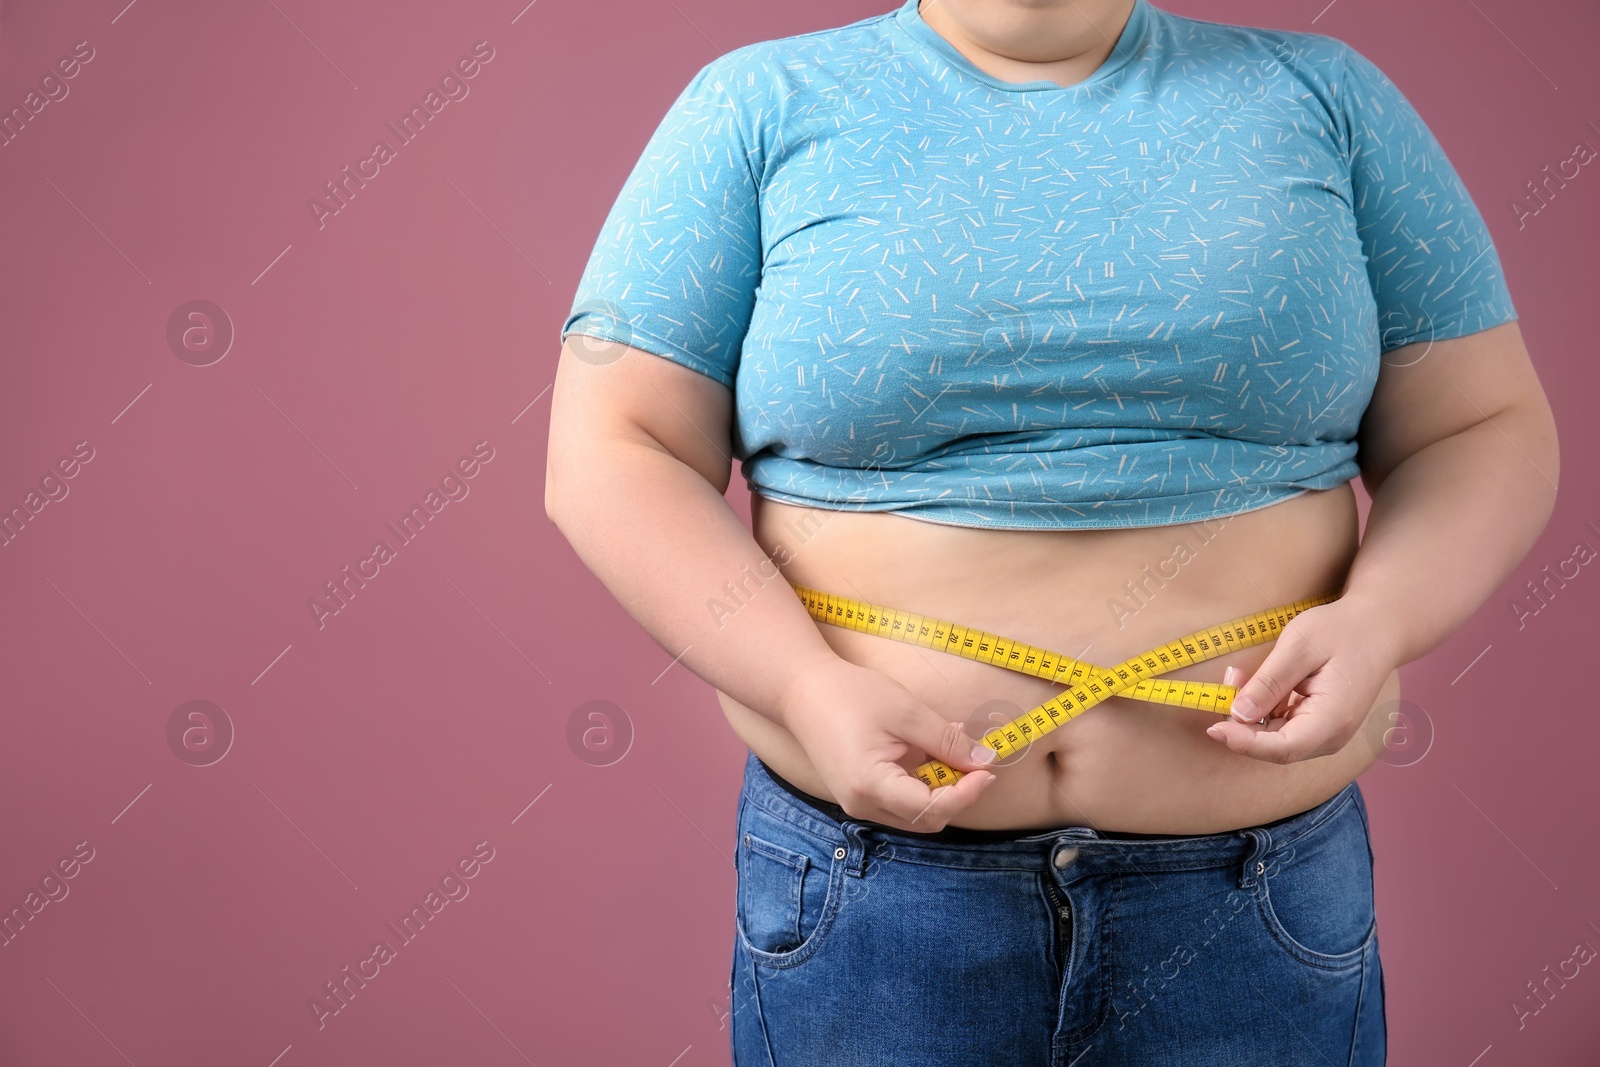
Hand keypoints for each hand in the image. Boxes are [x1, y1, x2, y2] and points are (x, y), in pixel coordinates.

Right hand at [776, 655, 997, 832]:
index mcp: (871, 786)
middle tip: (977, 761)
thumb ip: (946, 742)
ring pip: (915, 812)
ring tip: (952, 746)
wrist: (801, 690)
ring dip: (941, 787)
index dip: (966, 793)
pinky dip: (922, 781)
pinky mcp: (858, 794)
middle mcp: (863, 805)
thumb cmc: (850, 695)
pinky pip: (900, 799)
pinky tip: (929, 750)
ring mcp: (858, 803)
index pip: (931, 809)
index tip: (988, 770)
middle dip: (957, 794)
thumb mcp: (906, 712)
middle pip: (926, 818)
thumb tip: (984, 760)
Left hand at [1204, 597, 1398, 763]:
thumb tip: (1238, 713)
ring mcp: (1325, 733)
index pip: (1283, 748)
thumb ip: (1269, 682)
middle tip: (1227, 681)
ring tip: (1238, 675)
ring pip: (1273, 737)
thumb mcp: (1299, 647)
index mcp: (1333, 719)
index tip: (1214, 728)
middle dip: (1241, 722)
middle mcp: (1331, 736)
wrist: (1376, 628)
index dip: (1245, 743)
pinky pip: (1280, 725)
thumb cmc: (1341, 631)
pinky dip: (1261, 708)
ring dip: (1248, 713)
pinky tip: (1253, 682)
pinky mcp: (1316, 725)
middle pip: (1274, 745)